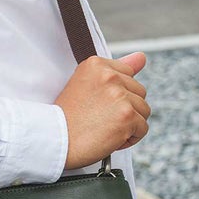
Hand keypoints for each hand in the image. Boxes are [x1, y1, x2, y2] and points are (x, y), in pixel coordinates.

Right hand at [54, 51, 150, 169]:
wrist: (54, 142)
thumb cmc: (66, 118)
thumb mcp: (86, 85)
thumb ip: (117, 70)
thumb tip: (142, 57)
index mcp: (96, 64)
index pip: (127, 75)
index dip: (117, 95)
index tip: (99, 105)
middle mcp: (109, 75)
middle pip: (139, 92)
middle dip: (125, 109)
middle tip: (99, 119)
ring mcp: (119, 95)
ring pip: (143, 110)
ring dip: (128, 124)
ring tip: (104, 129)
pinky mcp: (127, 115)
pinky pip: (143, 129)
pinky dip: (129, 139)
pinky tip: (109, 139)